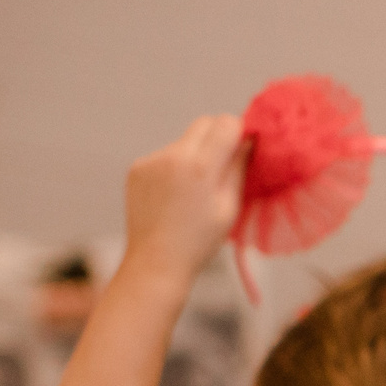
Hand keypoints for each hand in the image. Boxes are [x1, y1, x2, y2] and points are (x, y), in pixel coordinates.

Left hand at [122, 116, 246, 286]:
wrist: (156, 261)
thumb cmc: (200, 241)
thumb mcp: (229, 207)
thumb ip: (238, 168)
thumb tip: (248, 141)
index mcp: (200, 166)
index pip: (226, 123)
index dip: (240, 131)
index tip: (245, 147)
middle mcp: (172, 155)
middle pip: (203, 123)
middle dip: (219, 136)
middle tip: (225, 163)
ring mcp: (151, 160)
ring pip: (184, 141)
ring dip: (196, 154)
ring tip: (196, 189)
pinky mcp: (137, 167)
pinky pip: (165, 156)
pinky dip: (175, 166)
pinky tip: (176, 195)